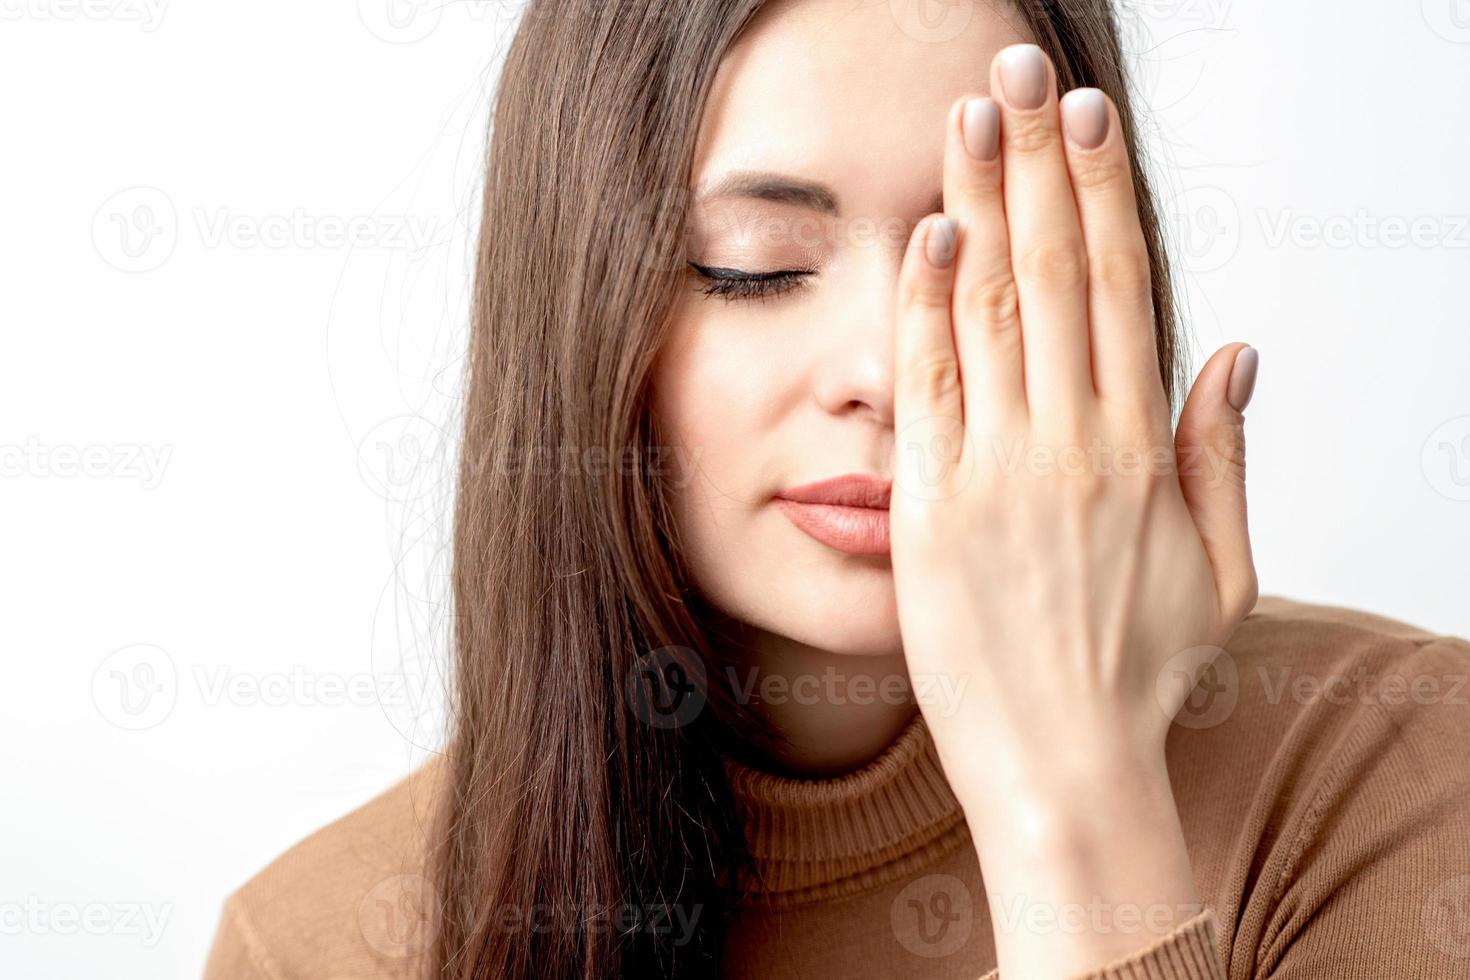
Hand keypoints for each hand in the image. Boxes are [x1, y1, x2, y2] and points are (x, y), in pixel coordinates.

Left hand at [888, 43, 1258, 977]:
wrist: (1064, 770)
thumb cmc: (1138, 676)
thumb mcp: (1218, 570)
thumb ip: (1221, 456)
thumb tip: (1237, 352)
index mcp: (1137, 451)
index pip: (1120, 288)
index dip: (1102, 194)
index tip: (1088, 120)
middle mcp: (1070, 445)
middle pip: (1055, 272)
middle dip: (1037, 163)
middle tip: (1020, 75)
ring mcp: (997, 474)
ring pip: (990, 310)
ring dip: (979, 205)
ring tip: (968, 121)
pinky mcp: (931, 510)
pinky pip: (929, 387)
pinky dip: (926, 306)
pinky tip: (927, 235)